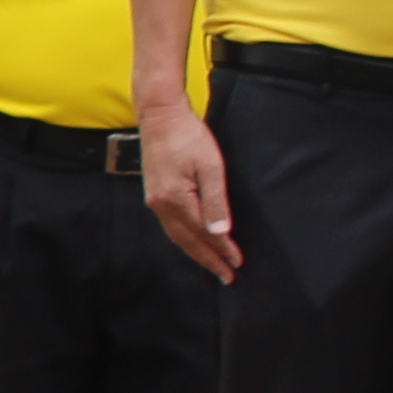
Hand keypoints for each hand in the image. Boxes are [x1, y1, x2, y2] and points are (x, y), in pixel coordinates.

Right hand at [139, 95, 235, 284]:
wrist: (160, 115)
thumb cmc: (188, 136)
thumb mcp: (210, 166)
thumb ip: (216, 200)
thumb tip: (220, 231)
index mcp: (176, 199)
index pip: (203, 233)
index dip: (222, 250)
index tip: (237, 264)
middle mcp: (161, 205)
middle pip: (187, 241)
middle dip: (208, 260)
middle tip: (227, 276)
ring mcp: (155, 200)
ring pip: (177, 236)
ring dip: (196, 252)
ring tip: (212, 264)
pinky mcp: (155, 194)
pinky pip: (170, 225)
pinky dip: (184, 238)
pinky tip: (193, 240)